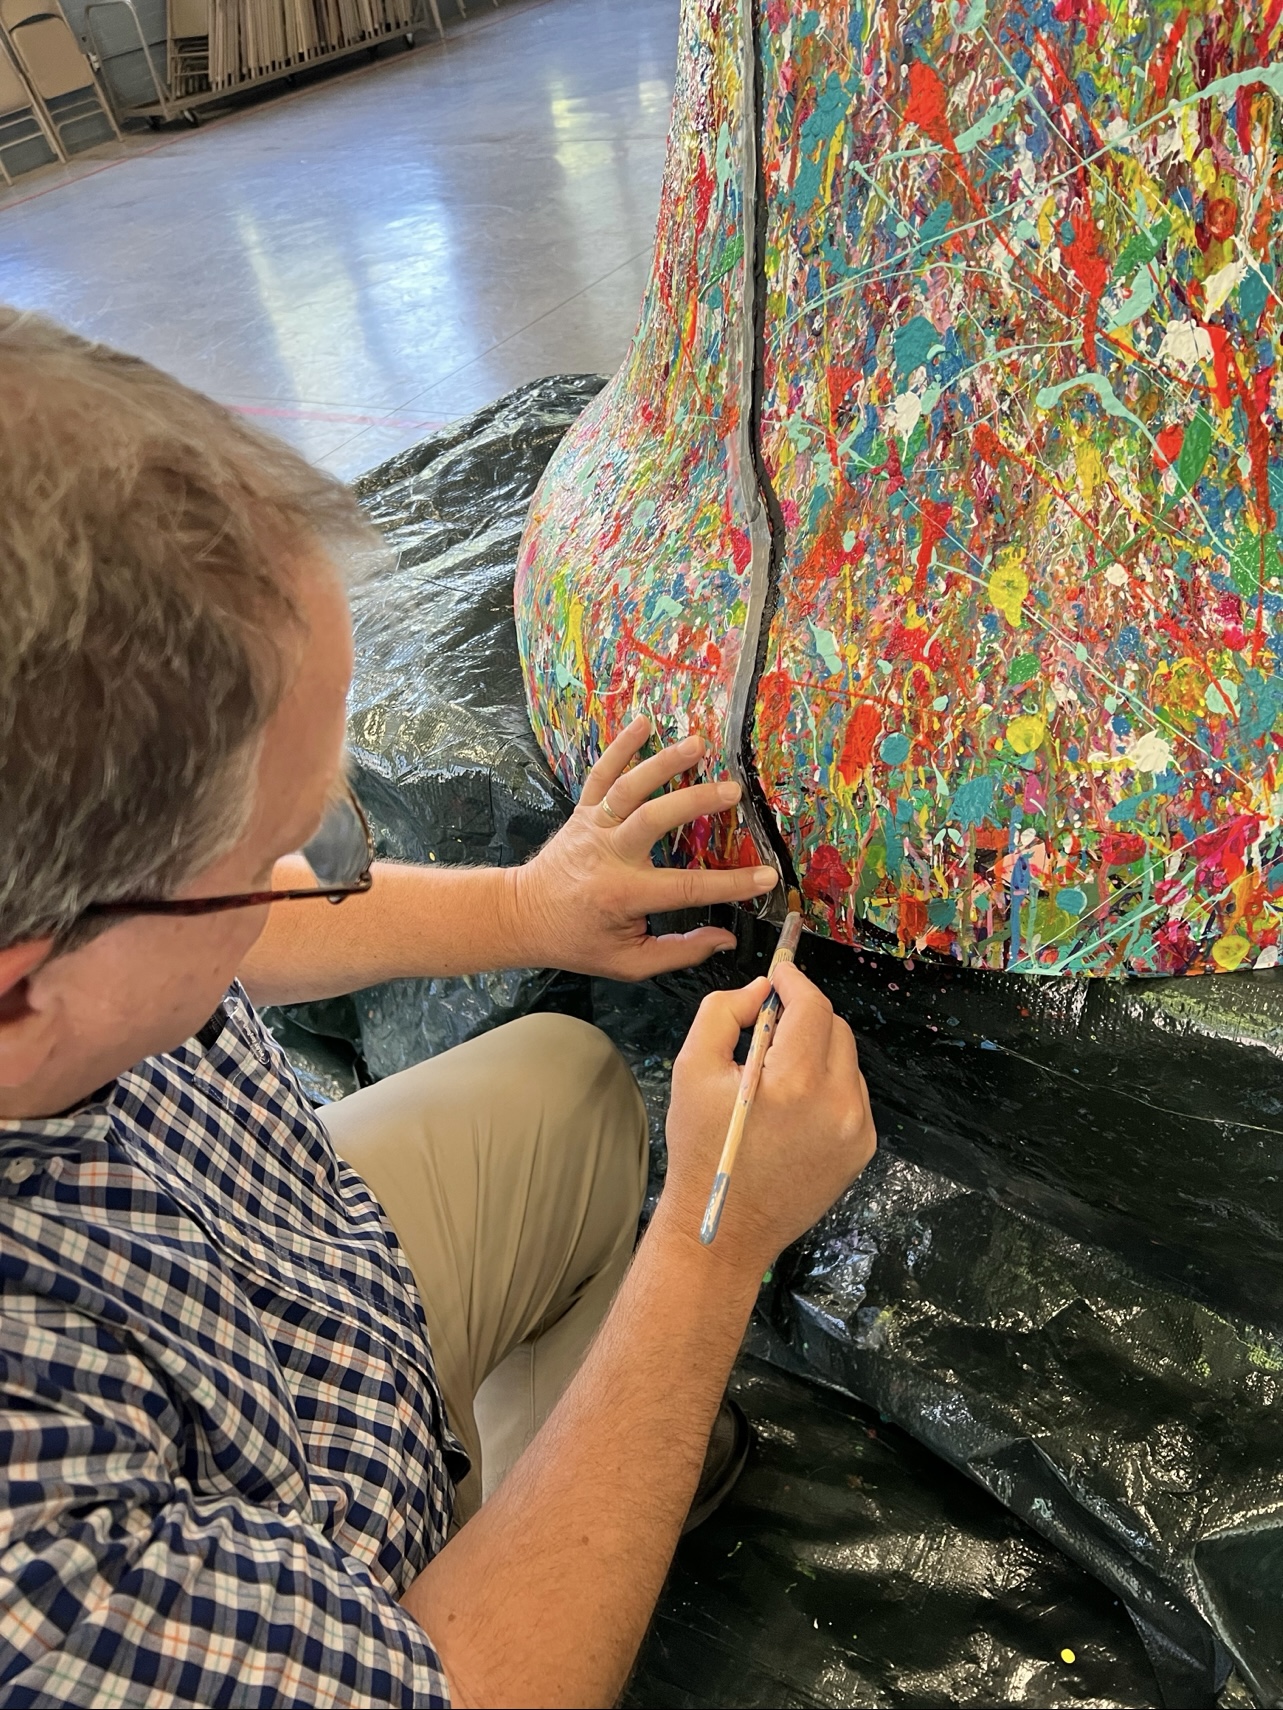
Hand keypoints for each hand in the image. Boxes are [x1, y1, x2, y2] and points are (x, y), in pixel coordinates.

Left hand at [512, 716, 779, 978]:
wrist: (522, 916)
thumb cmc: (579, 942)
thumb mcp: (629, 962)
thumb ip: (680, 951)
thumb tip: (726, 938)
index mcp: (624, 895)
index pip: (687, 888)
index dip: (730, 884)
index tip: (766, 876)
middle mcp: (608, 855)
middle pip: (655, 819)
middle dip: (695, 801)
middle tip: (732, 790)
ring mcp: (593, 827)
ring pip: (629, 788)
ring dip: (663, 763)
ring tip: (698, 744)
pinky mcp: (582, 812)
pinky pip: (600, 774)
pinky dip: (620, 747)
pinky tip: (644, 723)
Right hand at [658, 962, 875, 1279]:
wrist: (723, 1229)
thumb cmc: (701, 1150)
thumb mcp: (692, 1070)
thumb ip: (723, 1013)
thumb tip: (761, 992)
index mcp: (797, 1081)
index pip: (812, 1006)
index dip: (795, 982)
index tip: (779, 973)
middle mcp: (839, 1103)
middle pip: (835, 1028)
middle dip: (804, 1016)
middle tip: (767, 1027)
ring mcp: (857, 1129)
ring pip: (846, 1060)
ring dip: (817, 1051)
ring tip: (777, 1074)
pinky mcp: (862, 1150)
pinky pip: (852, 1095)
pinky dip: (827, 1085)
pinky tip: (794, 1106)